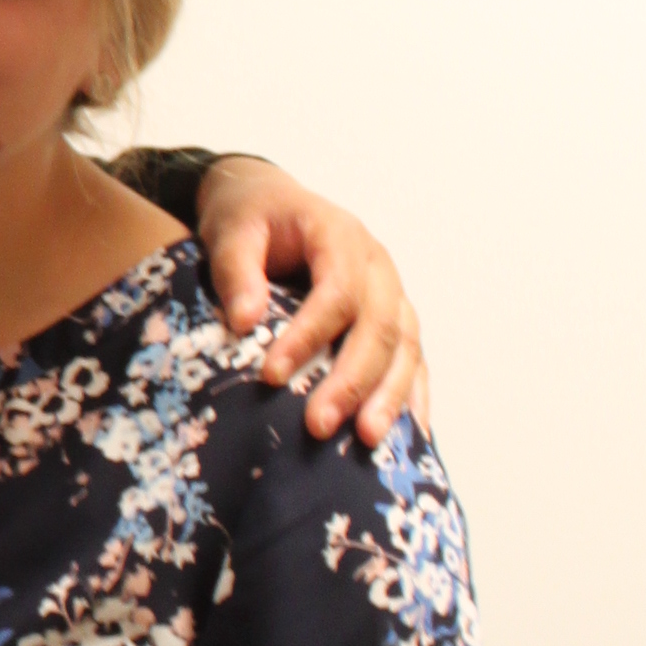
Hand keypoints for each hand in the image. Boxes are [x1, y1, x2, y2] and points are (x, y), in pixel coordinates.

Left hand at [196, 160, 426, 446]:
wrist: (270, 203)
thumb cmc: (250, 218)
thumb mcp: (231, 231)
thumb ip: (236, 270)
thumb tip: (245, 321)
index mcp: (340, 235)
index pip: (336, 291)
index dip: (308, 336)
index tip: (270, 376)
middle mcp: (378, 265)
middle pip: (379, 326)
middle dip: (352, 380)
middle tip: (319, 425)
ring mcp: (392, 293)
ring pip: (405, 347)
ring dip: (389, 396)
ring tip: (366, 441)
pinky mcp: (394, 319)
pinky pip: (413, 359)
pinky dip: (412, 396)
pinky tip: (410, 436)